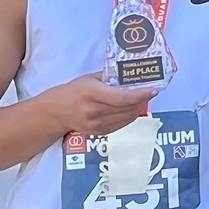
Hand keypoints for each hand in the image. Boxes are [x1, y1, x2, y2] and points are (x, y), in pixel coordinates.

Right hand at [43, 71, 159, 135]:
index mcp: (91, 93)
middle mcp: (94, 111)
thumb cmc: (73, 91)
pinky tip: (134, 108)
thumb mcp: (90, 78)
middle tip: (151, 91)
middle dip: (143, 100)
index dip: (140, 95)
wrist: (56, 112)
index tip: (152, 89)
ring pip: (127, 118)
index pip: (122, 98)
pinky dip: (131, 116)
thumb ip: (110, 77)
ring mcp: (96, 125)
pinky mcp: (99, 132)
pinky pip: (121, 125)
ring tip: (145, 98)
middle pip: (127, 108)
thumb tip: (132, 75)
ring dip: (139, 108)